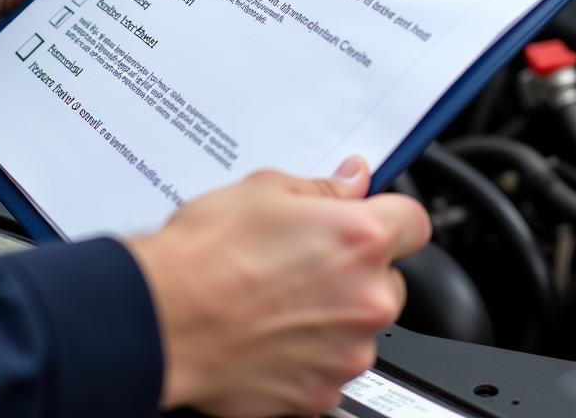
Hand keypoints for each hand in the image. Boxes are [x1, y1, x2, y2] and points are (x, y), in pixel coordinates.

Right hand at [127, 157, 430, 416]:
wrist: (161, 320)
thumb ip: (325, 187)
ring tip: (278, 295)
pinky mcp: (321, 394)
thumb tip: (353, 181)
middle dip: (358, 268)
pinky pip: (331, 364)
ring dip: (335, 312)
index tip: (370, 218)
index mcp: (361, 239)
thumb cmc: (204, 254)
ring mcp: (347, 353)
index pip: (415, 222)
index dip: (390, 215)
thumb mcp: (265, 189)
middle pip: (389, 278)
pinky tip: (270, 329)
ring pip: (360, 324)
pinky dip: (311, 350)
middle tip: (306, 258)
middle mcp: (366, 299)